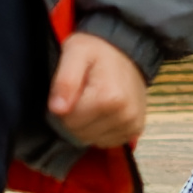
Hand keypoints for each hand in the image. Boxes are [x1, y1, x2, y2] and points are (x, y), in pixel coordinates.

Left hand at [47, 29, 149, 150]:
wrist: (128, 51)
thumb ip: (65, 80)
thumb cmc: (98, 50)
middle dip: (75, 117)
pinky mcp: (135, 130)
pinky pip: (106, 141)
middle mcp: (125, 115)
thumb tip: (57, 110)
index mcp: (109, 97)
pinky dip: (99, 130)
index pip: (69, 122)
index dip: (63, 108)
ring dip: (87, 125)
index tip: (71, 91)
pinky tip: (103, 111)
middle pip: (80, 134)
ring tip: (93, 101)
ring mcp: (132, 125)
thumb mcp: (75, 52)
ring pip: (92, 140)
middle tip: (81, 95)